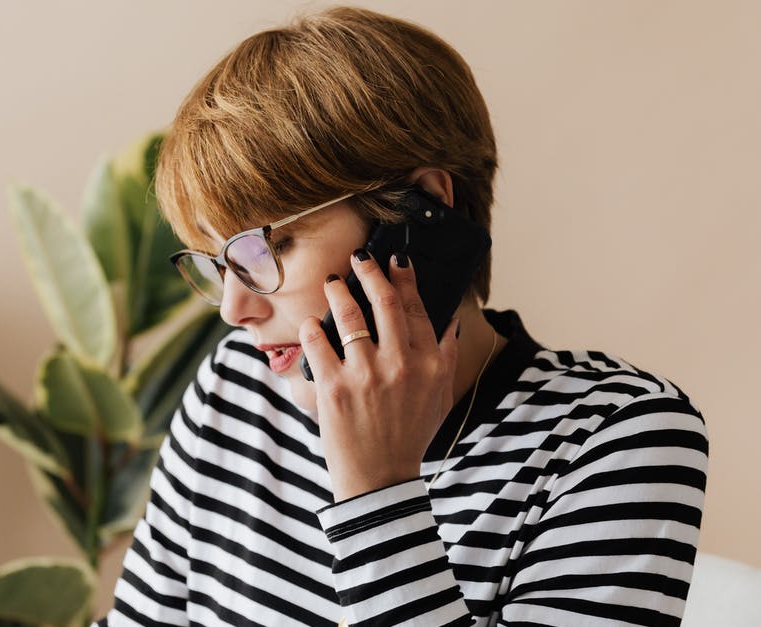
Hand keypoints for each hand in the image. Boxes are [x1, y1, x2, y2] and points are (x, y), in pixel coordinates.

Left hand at [299, 249, 459, 501]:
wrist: (380, 479)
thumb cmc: (409, 436)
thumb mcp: (440, 397)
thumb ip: (447, 357)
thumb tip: (449, 320)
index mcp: (430, 364)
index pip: (416, 307)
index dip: (405, 277)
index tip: (396, 258)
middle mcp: (401, 365)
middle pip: (384, 301)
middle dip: (370, 271)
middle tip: (359, 258)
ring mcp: (365, 375)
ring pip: (349, 315)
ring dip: (338, 291)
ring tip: (332, 282)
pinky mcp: (333, 388)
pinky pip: (317, 342)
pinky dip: (312, 327)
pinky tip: (311, 322)